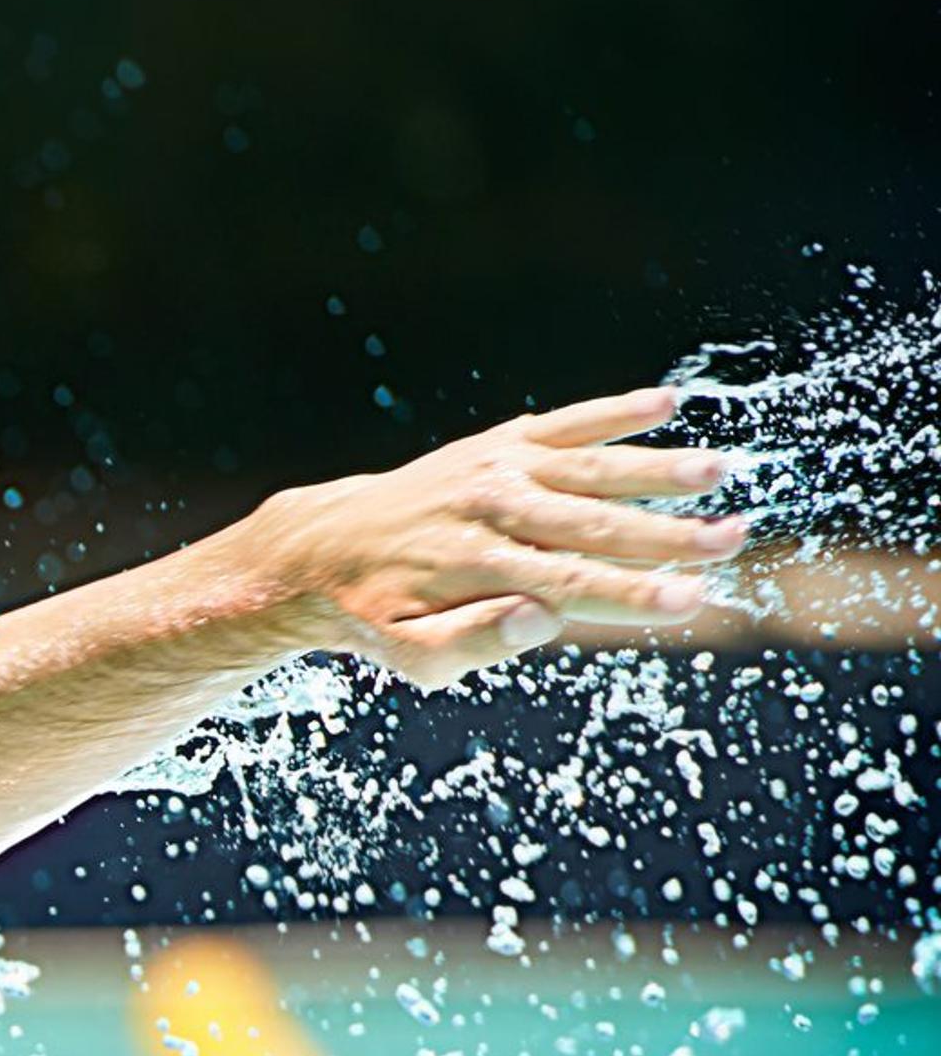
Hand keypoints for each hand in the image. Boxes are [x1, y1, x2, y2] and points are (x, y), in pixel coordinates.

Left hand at [237, 387, 745, 689]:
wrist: (322, 548)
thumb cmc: (377, 614)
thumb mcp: (409, 654)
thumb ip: (472, 642)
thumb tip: (540, 620)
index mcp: (477, 568)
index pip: (571, 586)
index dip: (634, 595)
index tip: (691, 602)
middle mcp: (492, 511)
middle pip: (594, 526)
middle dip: (667, 535)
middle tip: (733, 540)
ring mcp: (497, 470)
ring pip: (589, 468)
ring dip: (657, 468)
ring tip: (719, 471)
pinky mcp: (498, 444)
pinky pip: (562, 423)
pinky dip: (611, 412)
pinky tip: (667, 401)